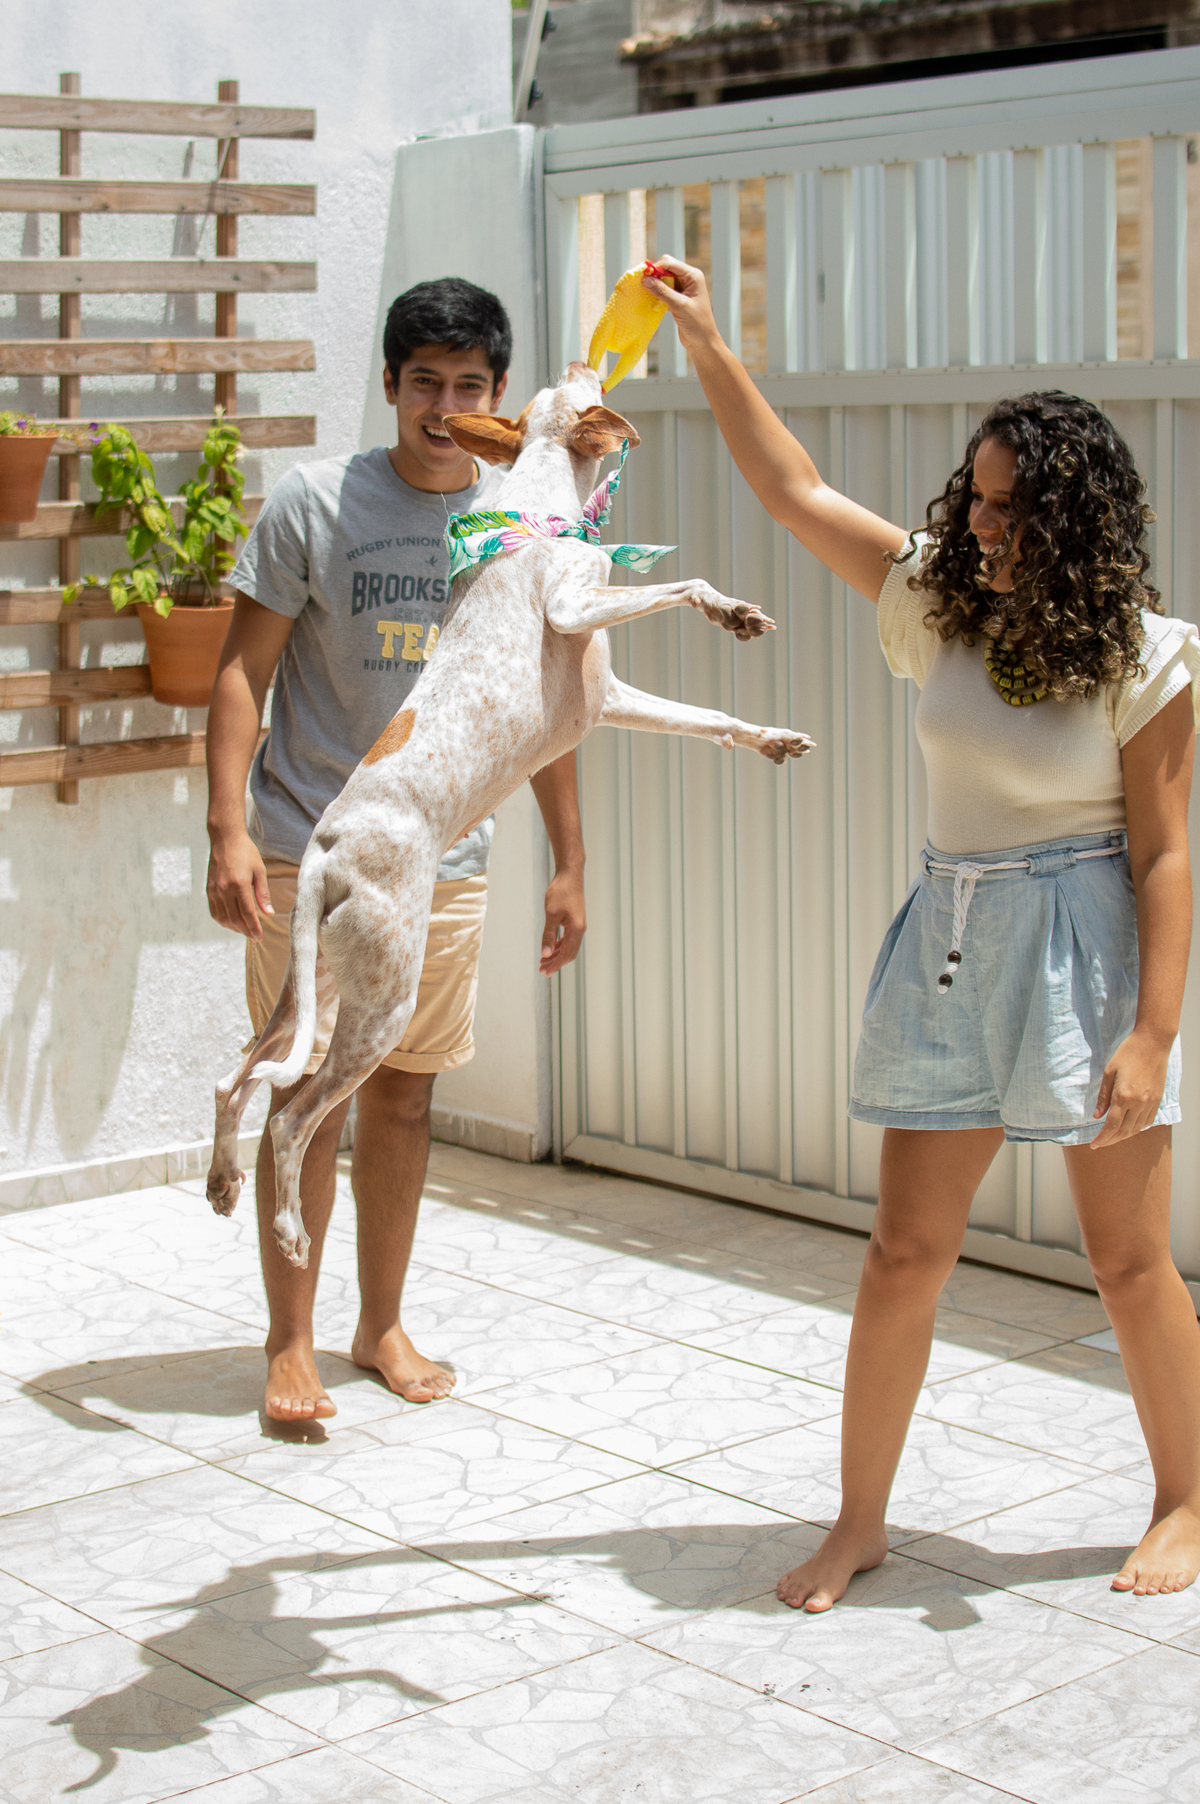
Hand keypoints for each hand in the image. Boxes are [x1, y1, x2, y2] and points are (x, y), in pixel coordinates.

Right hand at [207, 832, 273, 940]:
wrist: (225, 839)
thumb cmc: (246, 852)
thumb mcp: (260, 870)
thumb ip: (263, 893)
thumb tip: (269, 914)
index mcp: (239, 884)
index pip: (247, 913)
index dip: (254, 928)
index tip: (259, 937)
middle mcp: (224, 889)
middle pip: (235, 919)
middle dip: (246, 931)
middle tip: (255, 937)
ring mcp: (215, 890)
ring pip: (223, 918)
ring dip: (234, 928)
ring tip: (245, 930)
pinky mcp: (209, 890)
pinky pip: (214, 911)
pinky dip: (223, 921)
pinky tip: (233, 922)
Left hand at [540, 866, 585, 973]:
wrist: (570, 875)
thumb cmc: (560, 892)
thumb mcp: (551, 914)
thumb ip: (549, 935)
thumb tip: (545, 954)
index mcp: (576, 929)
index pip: (567, 954)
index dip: (556, 965)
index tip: (545, 973)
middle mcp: (580, 929)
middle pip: (569, 953)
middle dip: (556, 962)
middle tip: (542, 970)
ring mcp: (578, 925)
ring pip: (569, 946)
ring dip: (556, 955)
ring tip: (543, 961)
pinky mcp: (575, 920)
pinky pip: (568, 938)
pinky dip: (559, 945)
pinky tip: (550, 948)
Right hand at [643, 254, 723, 361]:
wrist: (703, 343)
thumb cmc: (697, 324)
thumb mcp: (679, 306)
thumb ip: (662, 292)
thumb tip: (646, 280)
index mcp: (693, 276)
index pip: (670, 263)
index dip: (656, 268)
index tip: (643, 277)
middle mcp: (688, 278)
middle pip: (665, 268)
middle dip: (654, 275)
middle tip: (644, 285)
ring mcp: (682, 288)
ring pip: (663, 279)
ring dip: (654, 284)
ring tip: (645, 292)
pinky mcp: (677, 298)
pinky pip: (663, 290)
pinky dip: (656, 293)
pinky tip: (651, 300)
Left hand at [1090, 1029, 1170, 1146]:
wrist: (1152, 1044)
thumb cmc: (1128, 1054)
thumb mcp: (1109, 1072)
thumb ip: (1103, 1096)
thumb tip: (1097, 1116)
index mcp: (1124, 1096)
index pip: (1112, 1126)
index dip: (1102, 1138)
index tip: (1094, 1145)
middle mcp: (1139, 1103)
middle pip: (1124, 1131)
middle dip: (1110, 1140)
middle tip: (1100, 1144)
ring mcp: (1150, 1102)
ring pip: (1136, 1129)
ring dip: (1123, 1136)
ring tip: (1112, 1138)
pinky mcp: (1158, 1100)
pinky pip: (1147, 1121)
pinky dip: (1137, 1128)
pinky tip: (1129, 1128)